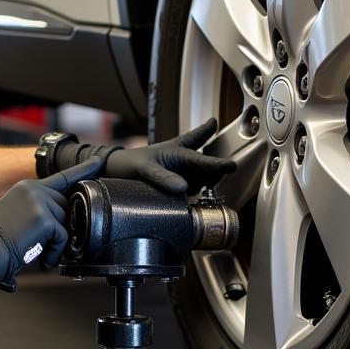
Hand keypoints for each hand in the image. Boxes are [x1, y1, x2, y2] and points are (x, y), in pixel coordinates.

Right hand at [0, 158, 101, 312]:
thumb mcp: (17, 214)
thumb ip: (39, 209)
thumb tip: (62, 219)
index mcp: (27, 187)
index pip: (62, 177)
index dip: (83, 170)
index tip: (98, 162)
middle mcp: (34, 189)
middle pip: (67, 208)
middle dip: (59, 228)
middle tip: (38, 242)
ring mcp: (40, 202)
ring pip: (66, 223)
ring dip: (56, 243)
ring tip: (35, 248)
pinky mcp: (44, 218)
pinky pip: (63, 238)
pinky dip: (55, 252)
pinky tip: (40, 256)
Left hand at [103, 118, 235, 194]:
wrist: (117, 171)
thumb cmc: (131, 163)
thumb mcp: (145, 168)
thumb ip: (163, 177)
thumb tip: (183, 188)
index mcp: (177, 151)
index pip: (201, 159)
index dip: (217, 163)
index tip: (232, 166)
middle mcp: (183, 162)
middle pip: (207, 166)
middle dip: (215, 169)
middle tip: (223, 171)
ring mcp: (182, 175)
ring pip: (202, 180)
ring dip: (204, 184)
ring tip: (196, 187)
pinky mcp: (178, 187)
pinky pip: (193, 191)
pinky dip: (194, 194)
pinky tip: (189, 197)